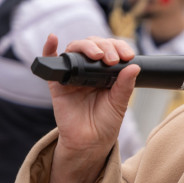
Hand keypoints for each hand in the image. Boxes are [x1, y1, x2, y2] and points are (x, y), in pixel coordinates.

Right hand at [43, 34, 138, 167]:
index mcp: (106, 72)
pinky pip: (51, 63)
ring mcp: (72, 75)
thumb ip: (125, 85)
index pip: (111, 49)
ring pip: (75, 49)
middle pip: (93, 45)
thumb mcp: (120, 103)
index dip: (118, 47)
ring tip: (97, 55)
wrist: (90, 143)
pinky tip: (52, 39)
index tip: (127, 56)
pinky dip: (49, 49)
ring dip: (86, 46)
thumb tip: (134, 66)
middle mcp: (89, 70)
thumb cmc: (105, 123)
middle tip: (112, 59)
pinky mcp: (57, 84)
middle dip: (105, 46)